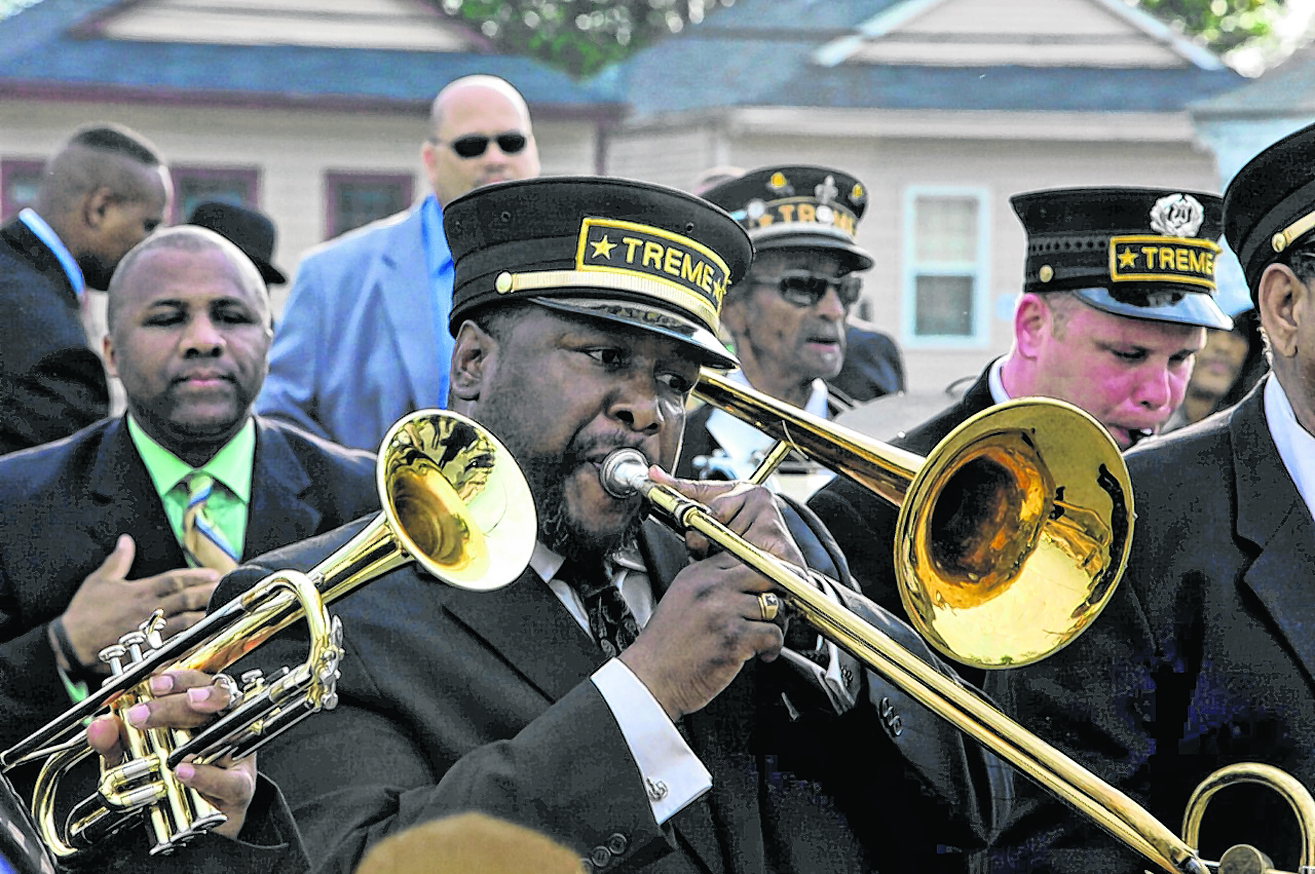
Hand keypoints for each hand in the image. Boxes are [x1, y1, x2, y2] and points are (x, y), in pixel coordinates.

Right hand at [61, 535, 220, 668]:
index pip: (173, 580)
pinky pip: (174, 645)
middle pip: (185, 600)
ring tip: (224, 611)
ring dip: (206, 617)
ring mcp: (149, 632)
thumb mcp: (99, 581)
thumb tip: (126, 540)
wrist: (69, 645)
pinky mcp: (147, 650)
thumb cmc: (84, 612)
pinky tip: (206, 639)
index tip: (214, 573)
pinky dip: (191, 641)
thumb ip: (117, 560)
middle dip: (208, 594)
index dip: (195, 576)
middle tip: (227, 589)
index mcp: (139, 592)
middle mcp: (147, 611)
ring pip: (185, 623)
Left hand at [88, 669, 254, 840]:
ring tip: (184, 713)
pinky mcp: (240, 786)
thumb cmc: (168, 784)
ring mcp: (235, 753)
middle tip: (140, 716)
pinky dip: (206, 775)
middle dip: (175, 702)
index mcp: (197, 711)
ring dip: (206, 716)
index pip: (192, 682)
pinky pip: (230, 778)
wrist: (192, 826)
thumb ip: (115, 744)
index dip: (176, 676)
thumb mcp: (132, 760)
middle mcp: (221, 724)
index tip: (151, 681)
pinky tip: (183, 770)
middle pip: (211, 696)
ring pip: (230, 724)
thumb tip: (99, 726)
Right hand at [619, 470, 804, 720]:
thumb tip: (748, 582)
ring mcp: (723, 611)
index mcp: (698, 574)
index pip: (745, 556)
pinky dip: (774, 647)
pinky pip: (772, 634)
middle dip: (780, 592)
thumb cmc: (667, 646)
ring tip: (766, 638)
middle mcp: (711, 587)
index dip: (767, 571)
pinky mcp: (733, 638)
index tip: (773, 585)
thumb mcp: (682, 599)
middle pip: (766, 573)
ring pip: (774, 606)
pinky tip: (762, 654)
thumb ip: (711, 584)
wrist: (651, 678)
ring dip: (777, 625)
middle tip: (781, 609)